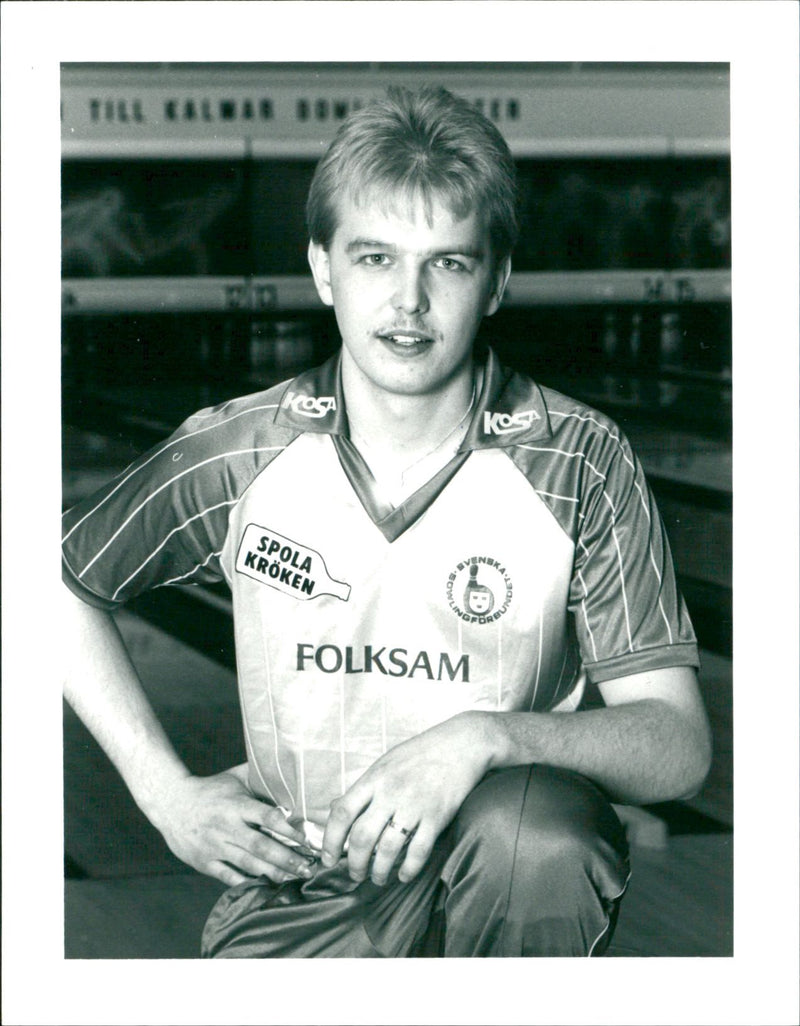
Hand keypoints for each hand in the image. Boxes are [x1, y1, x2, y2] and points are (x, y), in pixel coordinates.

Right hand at [150, 767, 316, 886]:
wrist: (169, 803)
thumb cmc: (209, 789)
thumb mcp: (234, 778)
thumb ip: (259, 776)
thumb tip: (288, 767)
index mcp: (236, 805)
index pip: (267, 818)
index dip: (288, 830)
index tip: (306, 839)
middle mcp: (227, 827)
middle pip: (261, 846)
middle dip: (288, 859)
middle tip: (309, 867)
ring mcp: (215, 846)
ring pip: (249, 864)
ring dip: (274, 873)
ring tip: (295, 878)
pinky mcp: (205, 862)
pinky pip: (229, 877)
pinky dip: (248, 883)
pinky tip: (266, 887)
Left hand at [321, 711, 492, 885]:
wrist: (461, 744)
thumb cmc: (420, 754)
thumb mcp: (384, 764)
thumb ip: (363, 788)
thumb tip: (335, 808)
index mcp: (374, 778)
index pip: (342, 813)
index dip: (330, 840)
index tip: (327, 859)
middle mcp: (391, 793)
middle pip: (362, 837)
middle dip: (354, 864)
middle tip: (354, 874)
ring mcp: (415, 805)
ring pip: (388, 849)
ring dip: (379, 871)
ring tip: (377, 879)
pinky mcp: (437, 816)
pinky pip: (419, 851)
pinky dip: (408, 869)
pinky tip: (403, 875)